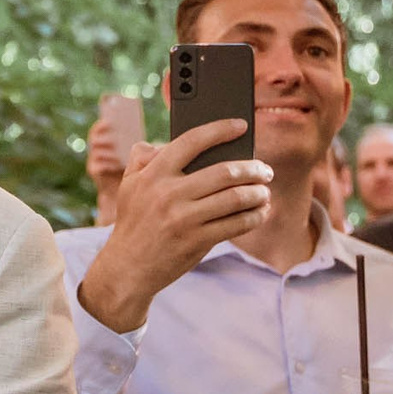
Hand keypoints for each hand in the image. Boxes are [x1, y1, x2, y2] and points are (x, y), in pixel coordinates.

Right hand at [75, 122, 270, 332]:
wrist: (128, 267)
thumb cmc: (133, 222)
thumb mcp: (129, 185)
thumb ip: (143, 158)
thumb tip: (161, 143)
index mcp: (153, 174)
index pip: (192, 141)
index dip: (220, 130)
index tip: (240, 126)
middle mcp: (169, 193)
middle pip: (224, 172)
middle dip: (252, 168)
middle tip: (264, 169)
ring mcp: (184, 219)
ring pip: (235, 198)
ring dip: (258, 193)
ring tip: (265, 191)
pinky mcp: (196, 241)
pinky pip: (235, 224)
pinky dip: (254, 216)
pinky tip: (260, 212)